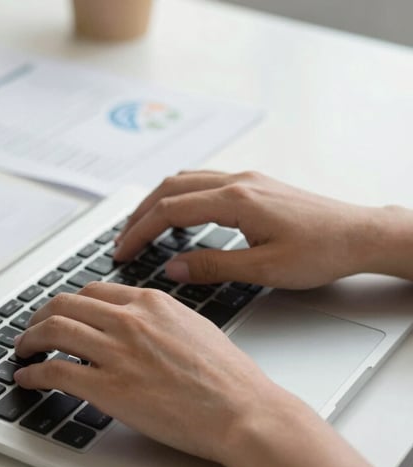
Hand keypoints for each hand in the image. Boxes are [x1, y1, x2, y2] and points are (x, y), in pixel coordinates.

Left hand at [13, 281, 287, 463]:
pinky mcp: (109, 387)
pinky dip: (33, 374)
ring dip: (28, 341)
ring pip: (52, 331)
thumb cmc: (228, 377)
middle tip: (32, 331)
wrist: (243, 411)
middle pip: (63, 305)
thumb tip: (134, 320)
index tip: (58, 315)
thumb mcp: (192, 326)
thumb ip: (157, 318)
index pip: (90, 292)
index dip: (66, 304)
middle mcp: (129, 319)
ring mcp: (117, 352)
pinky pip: (55, 372)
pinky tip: (28, 379)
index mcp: (149, 302)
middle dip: (39, 317)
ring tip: (23, 352)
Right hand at [114, 171, 385, 288]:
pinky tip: (178, 215)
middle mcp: (238, 182)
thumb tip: (174, 269)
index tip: (122, 251)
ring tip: (141, 228)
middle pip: (170, 189)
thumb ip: (213, 266)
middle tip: (122, 241)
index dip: (139, 232)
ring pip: (184, 180)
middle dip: (140, 215)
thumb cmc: (322, 251)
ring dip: (157, 202)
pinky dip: (179, 196)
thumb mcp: (265, 269)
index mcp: (236, 201)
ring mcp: (246, 180)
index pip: (170, 211)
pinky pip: (202, 181)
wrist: (361, 234)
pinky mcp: (254, 185)